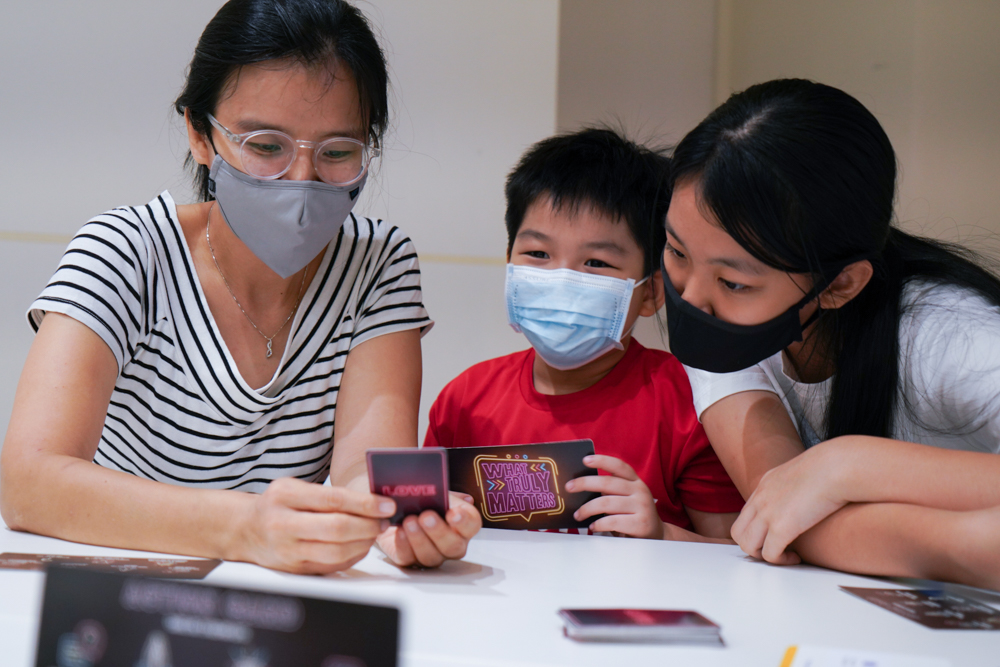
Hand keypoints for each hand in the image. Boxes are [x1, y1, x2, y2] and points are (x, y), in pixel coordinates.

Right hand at [237, 477, 395, 574]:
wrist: (246, 530)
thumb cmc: (278, 505)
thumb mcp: (293, 487)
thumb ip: (328, 493)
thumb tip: (372, 500)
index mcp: (285, 496)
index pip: (333, 500)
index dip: (365, 504)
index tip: (387, 505)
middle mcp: (283, 524)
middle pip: (337, 529)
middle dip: (368, 525)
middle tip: (385, 520)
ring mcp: (287, 550)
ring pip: (336, 551)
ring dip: (364, 542)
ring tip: (375, 532)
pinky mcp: (294, 569)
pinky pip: (331, 566)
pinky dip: (353, 556)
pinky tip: (361, 545)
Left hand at [376, 492, 481, 567]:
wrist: (398, 509)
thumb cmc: (423, 501)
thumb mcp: (437, 492)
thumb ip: (448, 494)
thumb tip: (464, 499)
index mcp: (463, 525)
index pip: (472, 525)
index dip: (464, 522)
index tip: (454, 513)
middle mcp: (452, 544)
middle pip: (453, 546)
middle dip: (439, 532)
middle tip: (426, 516)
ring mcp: (432, 556)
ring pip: (431, 556)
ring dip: (419, 538)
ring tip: (409, 521)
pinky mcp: (410, 560)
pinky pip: (409, 558)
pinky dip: (404, 545)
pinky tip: (400, 532)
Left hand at [567, 455, 662, 538]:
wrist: (656, 534)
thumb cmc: (634, 514)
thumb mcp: (626, 498)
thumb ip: (610, 491)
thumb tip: (582, 487)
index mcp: (636, 481)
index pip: (619, 466)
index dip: (602, 460)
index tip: (585, 460)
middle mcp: (640, 491)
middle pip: (608, 483)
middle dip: (584, 483)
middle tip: (569, 487)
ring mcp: (642, 506)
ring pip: (606, 503)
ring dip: (587, 509)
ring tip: (578, 514)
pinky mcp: (641, 524)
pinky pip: (613, 521)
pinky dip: (598, 524)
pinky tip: (593, 526)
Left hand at [731, 442, 848, 563]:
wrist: (836, 467)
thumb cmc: (832, 468)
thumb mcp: (803, 472)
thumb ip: (796, 485)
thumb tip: (808, 495)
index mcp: (765, 484)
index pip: (746, 514)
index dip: (757, 530)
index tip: (776, 536)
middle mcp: (760, 499)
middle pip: (738, 532)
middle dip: (754, 546)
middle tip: (776, 550)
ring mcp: (767, 513)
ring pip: (747, 546)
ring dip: (764, 556)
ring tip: (786, 555)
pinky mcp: (780, 527)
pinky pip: (769, 555)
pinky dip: (781, 561)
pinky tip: (796, 557)